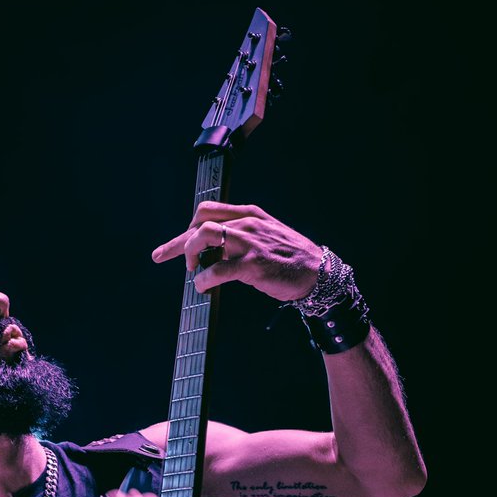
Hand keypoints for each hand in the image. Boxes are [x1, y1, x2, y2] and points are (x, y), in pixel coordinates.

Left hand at [151, 201, 321, 300]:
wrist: (317, 273)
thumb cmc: (291, 258)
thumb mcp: (266, 235)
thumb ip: (242, 236)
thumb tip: (214, 250)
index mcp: (250, 214)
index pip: (208, 210)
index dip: (189, 226)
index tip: (179, 243)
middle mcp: (248, 223)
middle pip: (201, 221)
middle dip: (181, 242)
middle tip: (179, 261)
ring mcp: (250, 243)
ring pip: (204, 236)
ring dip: (189, 253)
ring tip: (192, 271)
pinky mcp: (253, 266)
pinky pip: (216, 270)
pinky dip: (203, 279)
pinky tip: (202, 287)